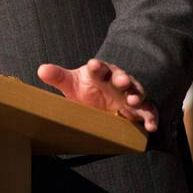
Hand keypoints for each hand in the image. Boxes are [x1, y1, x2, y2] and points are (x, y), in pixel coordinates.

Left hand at [37, 58, 159, 132]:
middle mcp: (118, 81)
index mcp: (101, 73)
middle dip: (122, 78)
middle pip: (121, 77)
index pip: (99, 67)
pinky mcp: (139, 110)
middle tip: (121, 81)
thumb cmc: (87, 90)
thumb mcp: (72, 85)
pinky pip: (148, 112)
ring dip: (137, 95)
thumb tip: (41, 69)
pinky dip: (151, 119)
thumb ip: (58, 77)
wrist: (103, 104)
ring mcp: (129, 95)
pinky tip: (150, 127)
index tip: (91, 65)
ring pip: (137, 92)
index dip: (96, 66)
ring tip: (133, 101)